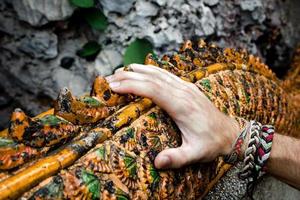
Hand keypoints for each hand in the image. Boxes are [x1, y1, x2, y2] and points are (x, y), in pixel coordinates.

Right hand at [106, 64, 239, 168]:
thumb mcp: (195, 154)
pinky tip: (142, 69)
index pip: (152, 89)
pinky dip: (151, 70)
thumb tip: (157, 162)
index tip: (113, 87)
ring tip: (119, 71)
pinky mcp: (188, 87)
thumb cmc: (211, 144)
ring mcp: (186, 87)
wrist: (231, 133)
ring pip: (158, 72)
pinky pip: (166, 74)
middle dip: (128, 76)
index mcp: (182, 105)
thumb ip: (177, 158)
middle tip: (108, 79)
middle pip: (151, 77)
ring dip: (137, 70)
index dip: (131, 85)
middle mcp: (183, 92)